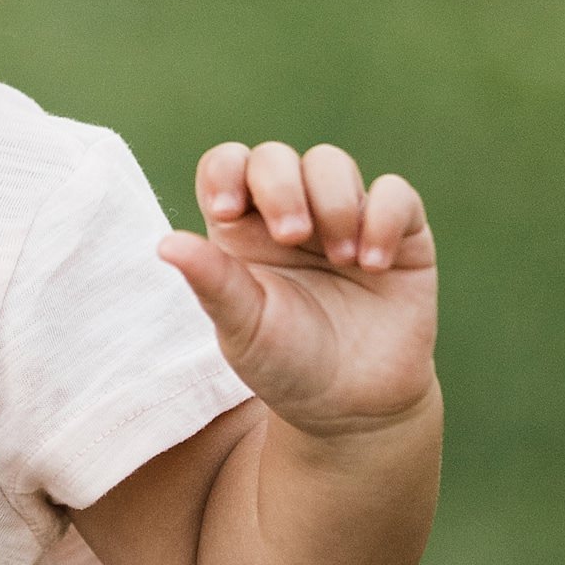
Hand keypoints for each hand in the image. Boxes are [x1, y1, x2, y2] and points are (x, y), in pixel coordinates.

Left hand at [156, 141, 436, 439]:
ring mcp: (343, 218)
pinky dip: (384, 217)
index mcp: (241, 227)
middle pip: (275, 157)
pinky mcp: (399, 234)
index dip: (225, 172)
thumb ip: (214, 283)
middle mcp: (290, 211)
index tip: (227, 212)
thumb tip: (166, 244)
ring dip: (333, 202)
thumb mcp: (244, 328)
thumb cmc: (285, 364)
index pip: (226, 165)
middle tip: (291, 237)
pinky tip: (374, 264)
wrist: (354, 407)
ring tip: (342, 260)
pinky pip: (395, 194)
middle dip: (280, 187)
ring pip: (332, 163)